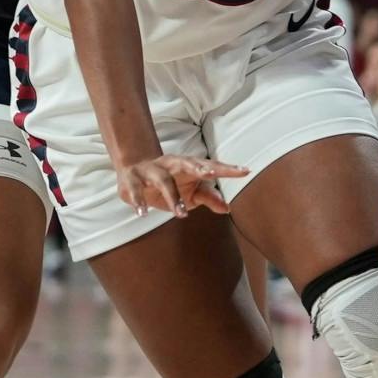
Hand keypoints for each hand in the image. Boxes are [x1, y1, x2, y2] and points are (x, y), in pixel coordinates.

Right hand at [116, 153, 247, 218]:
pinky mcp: (132, 180)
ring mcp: (151, 170)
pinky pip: (135, 189)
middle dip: (198, 167)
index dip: (227, 169)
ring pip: (162, 179)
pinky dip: (138, 201)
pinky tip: (142, 213)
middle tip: (210, 174)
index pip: (210, 166)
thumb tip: (227, 208)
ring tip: (181, 214)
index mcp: (188, 165)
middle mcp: (171, 164)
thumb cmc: (170, 182)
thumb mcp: (191, 191)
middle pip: (187, 163)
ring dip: (172, 196)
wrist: (132, 169)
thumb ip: (208, 197)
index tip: (245, 171)